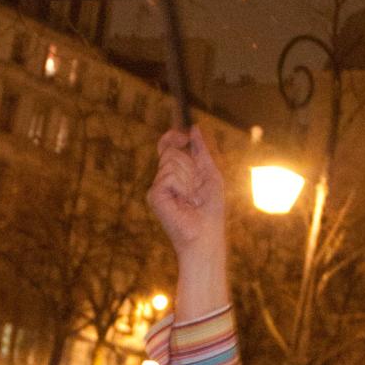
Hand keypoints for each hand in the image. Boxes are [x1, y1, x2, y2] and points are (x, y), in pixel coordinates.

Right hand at [147, 127, 225, 257]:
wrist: (206, 235)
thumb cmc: (211, 210)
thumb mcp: (211, 174)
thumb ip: (202, 151)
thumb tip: (194, 128)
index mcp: (177, 174)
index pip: (167, 147)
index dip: (172, 137)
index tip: (183, 135)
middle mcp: (164, 179)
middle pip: (171, 152)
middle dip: (189, 166)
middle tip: (196, 190)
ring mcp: (158, 188)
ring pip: (171, 162)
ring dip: (188, 179)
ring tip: (191, 199)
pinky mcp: (154, 196)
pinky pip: (168, 176)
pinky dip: (181, 187)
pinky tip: (183, 202)